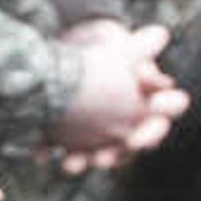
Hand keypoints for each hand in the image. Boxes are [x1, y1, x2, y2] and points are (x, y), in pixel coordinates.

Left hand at [46, 20, 186, 171]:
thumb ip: (141, 48)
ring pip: (96, 154)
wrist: (74, 47)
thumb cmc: (108, 48)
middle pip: (126, 148)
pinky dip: (50, 151)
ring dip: (83, 160)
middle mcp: (128, 125)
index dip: (150, 133)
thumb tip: (159, 35)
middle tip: (101, 159)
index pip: (159, 124)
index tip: (134, 140)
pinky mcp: (70, 134)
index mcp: (149, 105)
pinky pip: (61, 146)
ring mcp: (99, 133)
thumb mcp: (122, 46)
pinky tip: (41, 155)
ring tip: (70, 164)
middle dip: (115, 155)